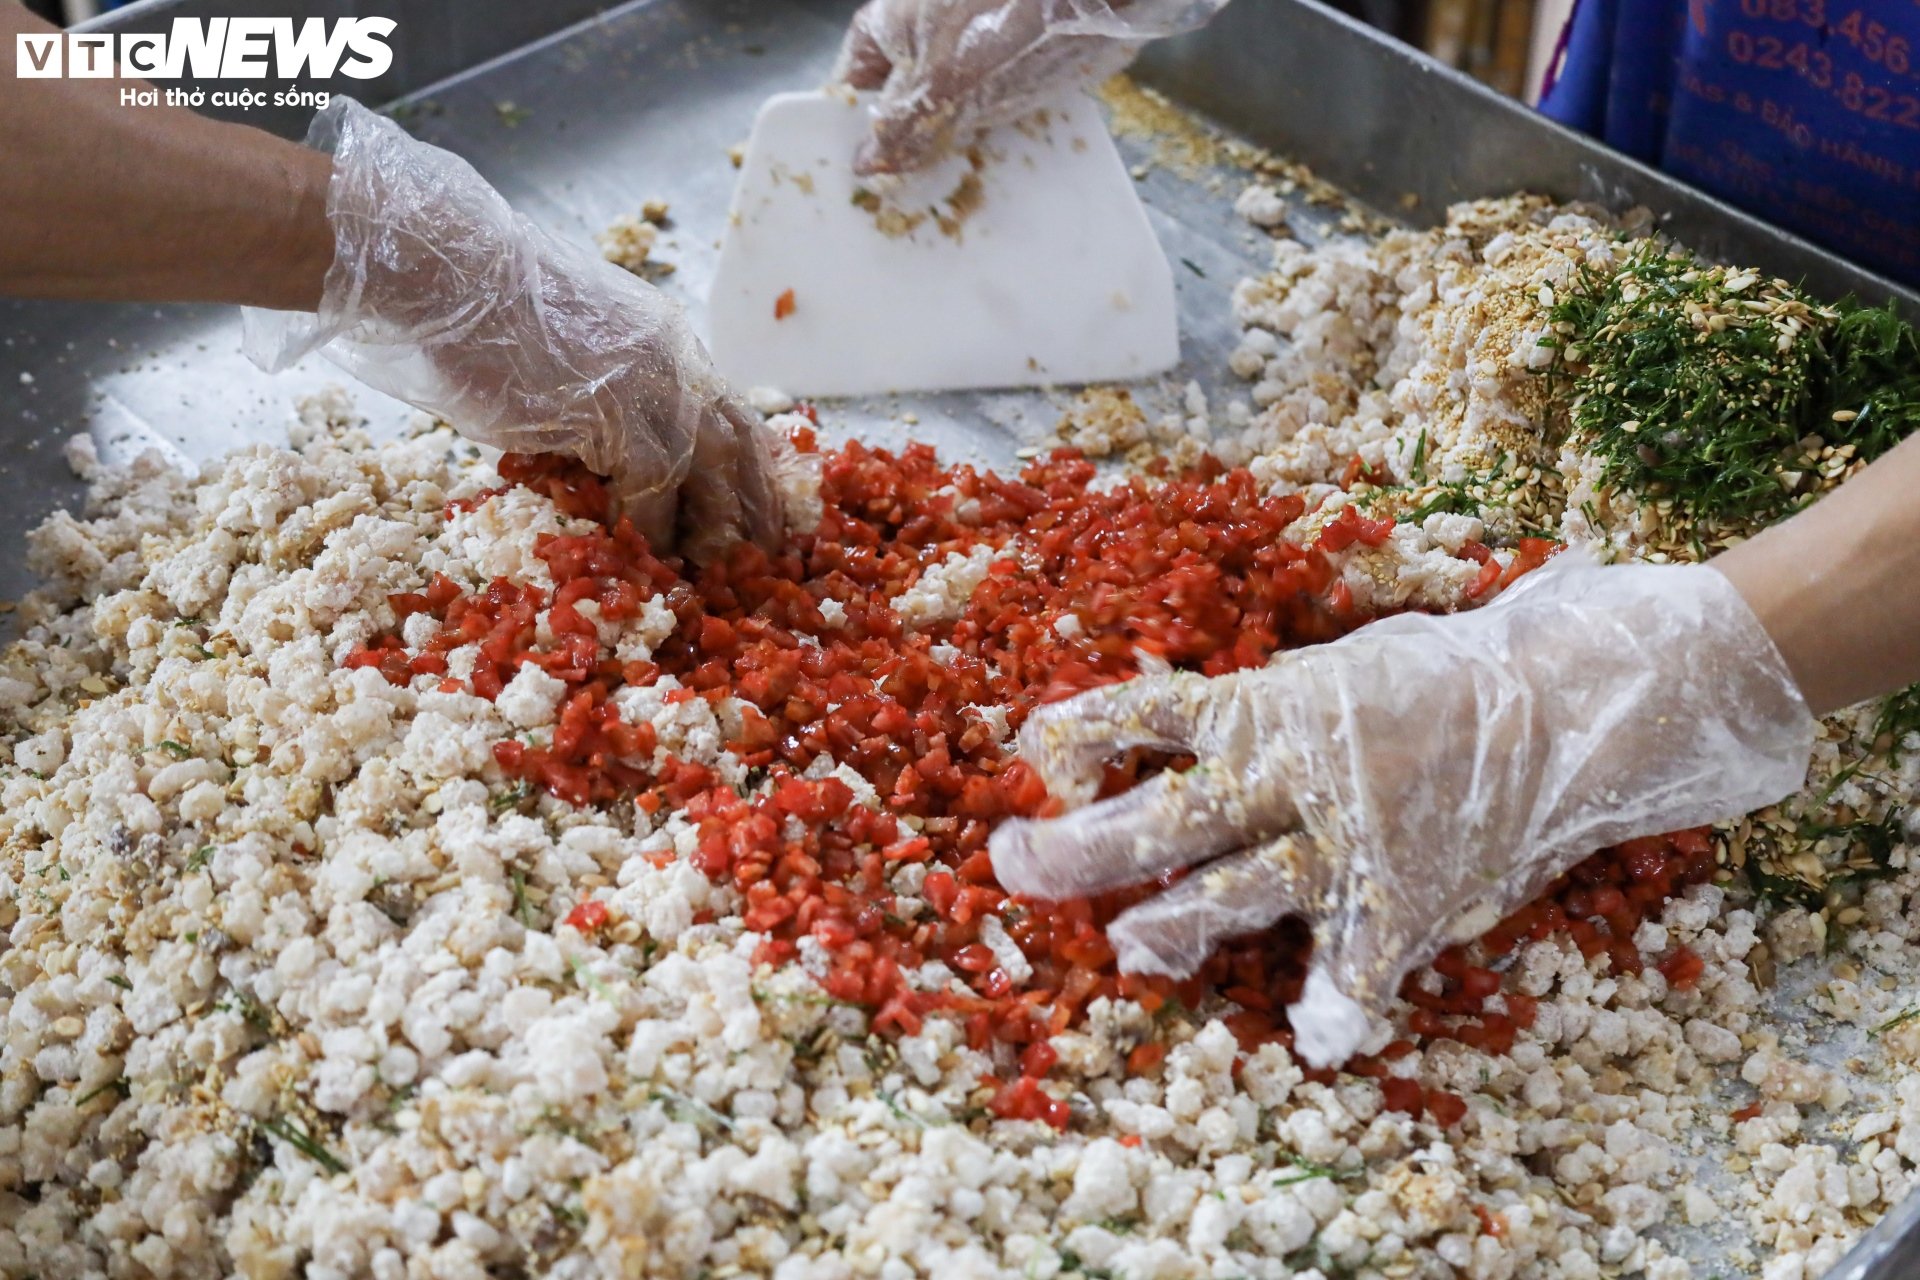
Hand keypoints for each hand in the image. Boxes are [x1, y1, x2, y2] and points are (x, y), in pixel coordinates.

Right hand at [242, 98, 779, 556]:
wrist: (444, 268)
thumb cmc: (479, 312)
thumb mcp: (564, 354)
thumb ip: (599, 398)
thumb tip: (598, 458)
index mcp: (665, 340)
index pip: (731, 409)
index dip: (749, 465)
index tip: (760, 508)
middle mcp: (673, 358)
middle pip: (741, 439)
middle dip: (757, 502)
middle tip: (768, 556)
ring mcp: (649, 380)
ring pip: (711, 465)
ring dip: (715, 523)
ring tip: (715, 572)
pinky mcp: (616, 407)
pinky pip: (654, 482)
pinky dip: (652, 525)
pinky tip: (643, 554)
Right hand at [835, 0, 1227, 175]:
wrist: (1090, 1)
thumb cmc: (1002, 21)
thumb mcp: (941, 81)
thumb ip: (901, 126)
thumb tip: (865, 170)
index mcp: (887, 33)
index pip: (850, 94)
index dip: (850, 143)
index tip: (858, 195)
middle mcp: (923, 48)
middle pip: (900, 118)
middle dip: (906, 164)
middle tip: (905, 217)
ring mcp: (969, 66)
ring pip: (948, 128)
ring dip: (953, 167)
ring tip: (949, 214)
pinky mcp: (1013, 81)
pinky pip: (992, 127)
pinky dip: (994, 156)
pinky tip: (994, 191)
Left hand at [988, 557, 1814, 1066]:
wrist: (1564, 704)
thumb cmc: (1438, 678)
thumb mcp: (1332, 672)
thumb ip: (1258, 713)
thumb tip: (1171, 738)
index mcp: (1261, 705)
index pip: (1138, 715)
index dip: (1077, 736)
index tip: (1037, 752)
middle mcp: (1283, 778)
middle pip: (1151, 820)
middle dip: (1070, 848)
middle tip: (1009, 861)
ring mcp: (1335, 850)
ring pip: (1219, 900)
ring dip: (1159, 929)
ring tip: (1126, 945)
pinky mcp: (1395, 907)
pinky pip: (1346, 977)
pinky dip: (1328, 1014)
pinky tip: (1312, 1038)